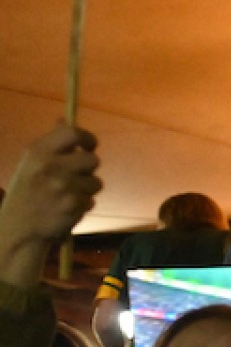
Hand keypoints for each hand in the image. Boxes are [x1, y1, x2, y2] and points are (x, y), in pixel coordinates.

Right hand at [1, 124, 100, 242]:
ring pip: (96, 182)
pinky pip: (91, 200)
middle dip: (88, 171)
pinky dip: (82, 206)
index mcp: (38, 151)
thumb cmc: (28, 192)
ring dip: (86, 190)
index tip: (89, 147)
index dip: (88, 138)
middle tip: (75, 179)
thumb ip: (52, 142)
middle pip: (93, 160)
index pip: (73, 132)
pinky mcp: (72, 204)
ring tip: (66, 196)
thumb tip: (64, 119)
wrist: (18, 227)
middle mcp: (50, 165)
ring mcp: (62, 185)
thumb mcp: (32, 163)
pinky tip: (66, 209)